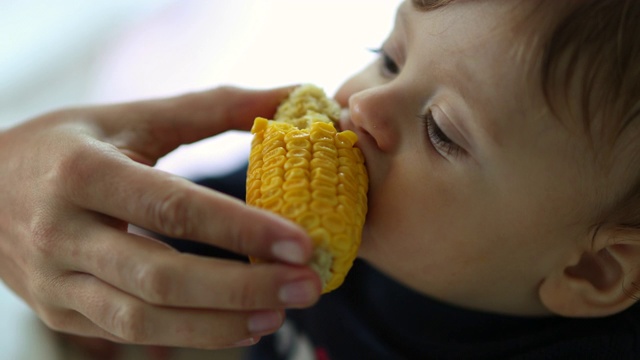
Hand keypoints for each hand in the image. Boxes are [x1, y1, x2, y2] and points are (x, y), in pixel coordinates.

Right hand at [0, 86, 320, 348]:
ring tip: (278, 314)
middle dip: (242, 288)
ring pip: (144, 319)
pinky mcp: (58, 311)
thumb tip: (291, 96)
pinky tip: (237, 327)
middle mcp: (61, 231)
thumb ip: (212, 108)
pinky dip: (187, 335)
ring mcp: (55, 281)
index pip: (172, 208)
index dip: (240, 229)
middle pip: (162, 276)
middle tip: (306, 286)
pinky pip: (128, 334)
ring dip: (219, 324)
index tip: (301, 243)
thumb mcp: (131, 118)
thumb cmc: (69, 147)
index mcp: (82, 173)